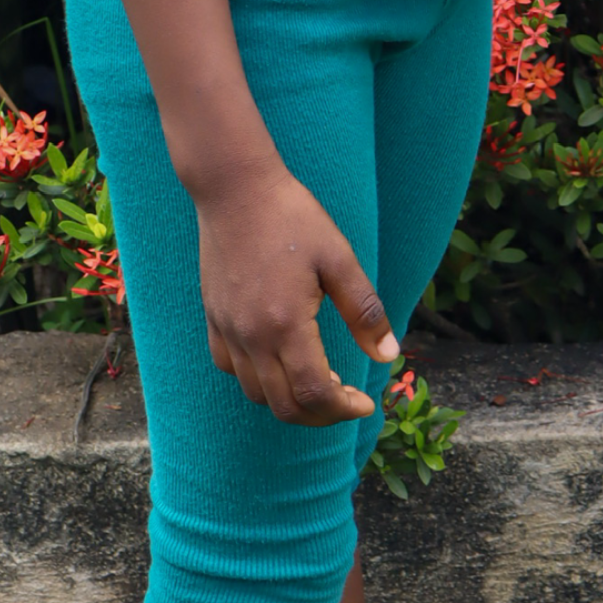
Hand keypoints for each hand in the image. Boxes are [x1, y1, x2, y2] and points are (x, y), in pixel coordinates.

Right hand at [196, 158, 398, 423]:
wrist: (235, 187)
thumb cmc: (291, 217)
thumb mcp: (339, 259)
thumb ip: (365, 312)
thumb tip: (389, 355)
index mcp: (286, 324)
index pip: (315, 394)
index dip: (345, 409)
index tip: (365, 402)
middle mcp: (251, 335)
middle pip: (285, 406)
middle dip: (322, 414)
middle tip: (346, 398)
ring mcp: (227, 328)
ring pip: (255, 394)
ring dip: (290, 400)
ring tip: (317, 379)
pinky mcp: (214, 317)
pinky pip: (231, 367)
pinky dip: (257, 379)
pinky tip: (278, 359)